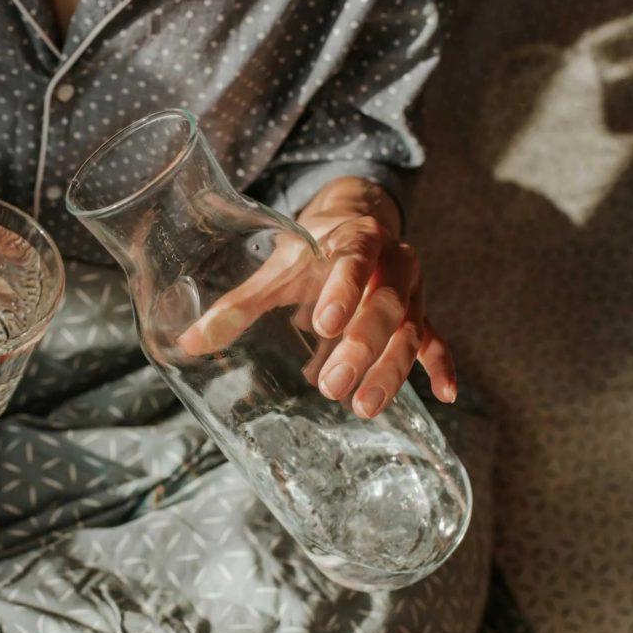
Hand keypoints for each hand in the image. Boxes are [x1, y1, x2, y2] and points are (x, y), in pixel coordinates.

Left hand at [180, 177, 455, 417]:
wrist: (354, 225)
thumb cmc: (311, 250)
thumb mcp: (276, 270)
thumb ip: (238, 305)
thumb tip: (188, 343)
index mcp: (356, 239)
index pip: (355, 260)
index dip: (342, 290)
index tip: (322, 323)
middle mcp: (393, 263)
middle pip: (386, 305)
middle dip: (360, 347)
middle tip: (330, 386)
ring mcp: (411, 292)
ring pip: (410, 330)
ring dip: (389, 370)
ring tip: (362, 407)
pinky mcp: (420, 316)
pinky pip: (437, 340)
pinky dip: (441, 366)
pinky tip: (443, 395)